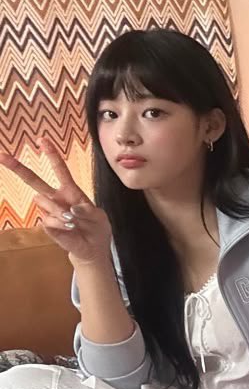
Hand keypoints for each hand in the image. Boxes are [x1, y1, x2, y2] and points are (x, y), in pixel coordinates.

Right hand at [0, 138, 112, 265]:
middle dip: (18, 167)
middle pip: (34, 180)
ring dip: (60, 212)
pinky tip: (70, 229)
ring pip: (44, 202)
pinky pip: (49, 220)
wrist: (92, 248)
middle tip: (1, 156)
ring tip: (73, 222)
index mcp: (70, 191)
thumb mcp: (98, 217)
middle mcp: (56, 198)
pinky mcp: (46, 224)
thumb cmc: (96, 228)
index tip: (42, 139)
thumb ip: (87, 210)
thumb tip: (71, 208)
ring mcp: (49, 211)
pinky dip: (62, 225)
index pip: (59, 170)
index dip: (51, 155)